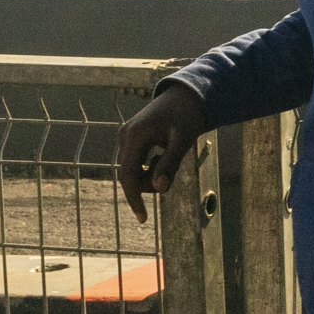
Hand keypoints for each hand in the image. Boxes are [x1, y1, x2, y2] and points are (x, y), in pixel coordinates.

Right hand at [115, 83, 208, 222]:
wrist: (187, 95)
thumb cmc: (188, 116)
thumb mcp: (184, 140)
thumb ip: (171, 163)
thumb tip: (159, 189)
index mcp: (135, 135)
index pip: (128, 176)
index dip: (134, 198)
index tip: (143, 218)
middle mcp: (125, 136)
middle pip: (130, 175)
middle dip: (150, 182)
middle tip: (173, 171)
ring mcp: (125, 137)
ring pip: (133, 171)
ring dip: (151, 174)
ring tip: (170, 154)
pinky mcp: (130, 139)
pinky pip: (136, 163)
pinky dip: (150, 166)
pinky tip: (163, 152)